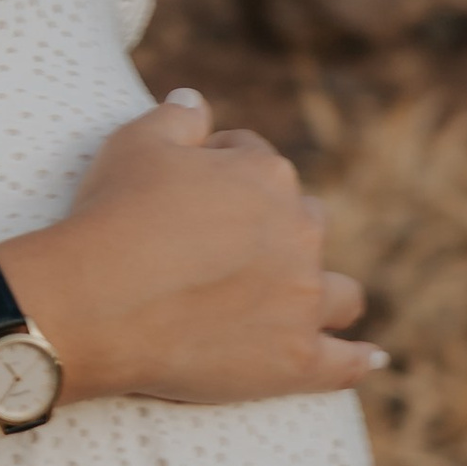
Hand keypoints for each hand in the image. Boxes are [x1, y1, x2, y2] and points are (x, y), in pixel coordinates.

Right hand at [7, 94, 383, 407]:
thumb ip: (176, 116)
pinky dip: (357, 360)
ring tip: (302, 302)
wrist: (97, 302)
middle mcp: (299, 233)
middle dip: (275, 232)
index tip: (190, 198)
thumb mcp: (136, 142)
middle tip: (222, 254)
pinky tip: (369, 358)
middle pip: (304, 224)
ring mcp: (303, 301)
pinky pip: (345, 364)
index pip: (257, 162)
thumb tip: (195, 101)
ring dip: (323, 293)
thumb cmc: (114, 216)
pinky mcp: (297, 361)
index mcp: (266, 176)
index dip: (222, 173)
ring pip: (338, 293)